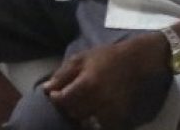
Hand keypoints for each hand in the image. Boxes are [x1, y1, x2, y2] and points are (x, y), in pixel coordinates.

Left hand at [44, 38, 160, 128]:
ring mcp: (111, 110)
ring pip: (86, 121)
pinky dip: (92, 120)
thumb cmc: (104, 57)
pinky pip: (100, 125)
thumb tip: (46, 89)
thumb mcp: (80, 59)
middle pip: (73, 112)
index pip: (64, 99)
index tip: (54, 94)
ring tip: (78, 103)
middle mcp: (99, 99)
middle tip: (66, 98)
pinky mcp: (119, 116)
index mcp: (88, 83)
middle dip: (66, 106)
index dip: (56, 98)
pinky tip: (91, 109)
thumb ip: (62, 74)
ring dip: (78, 114)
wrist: (133, 62)